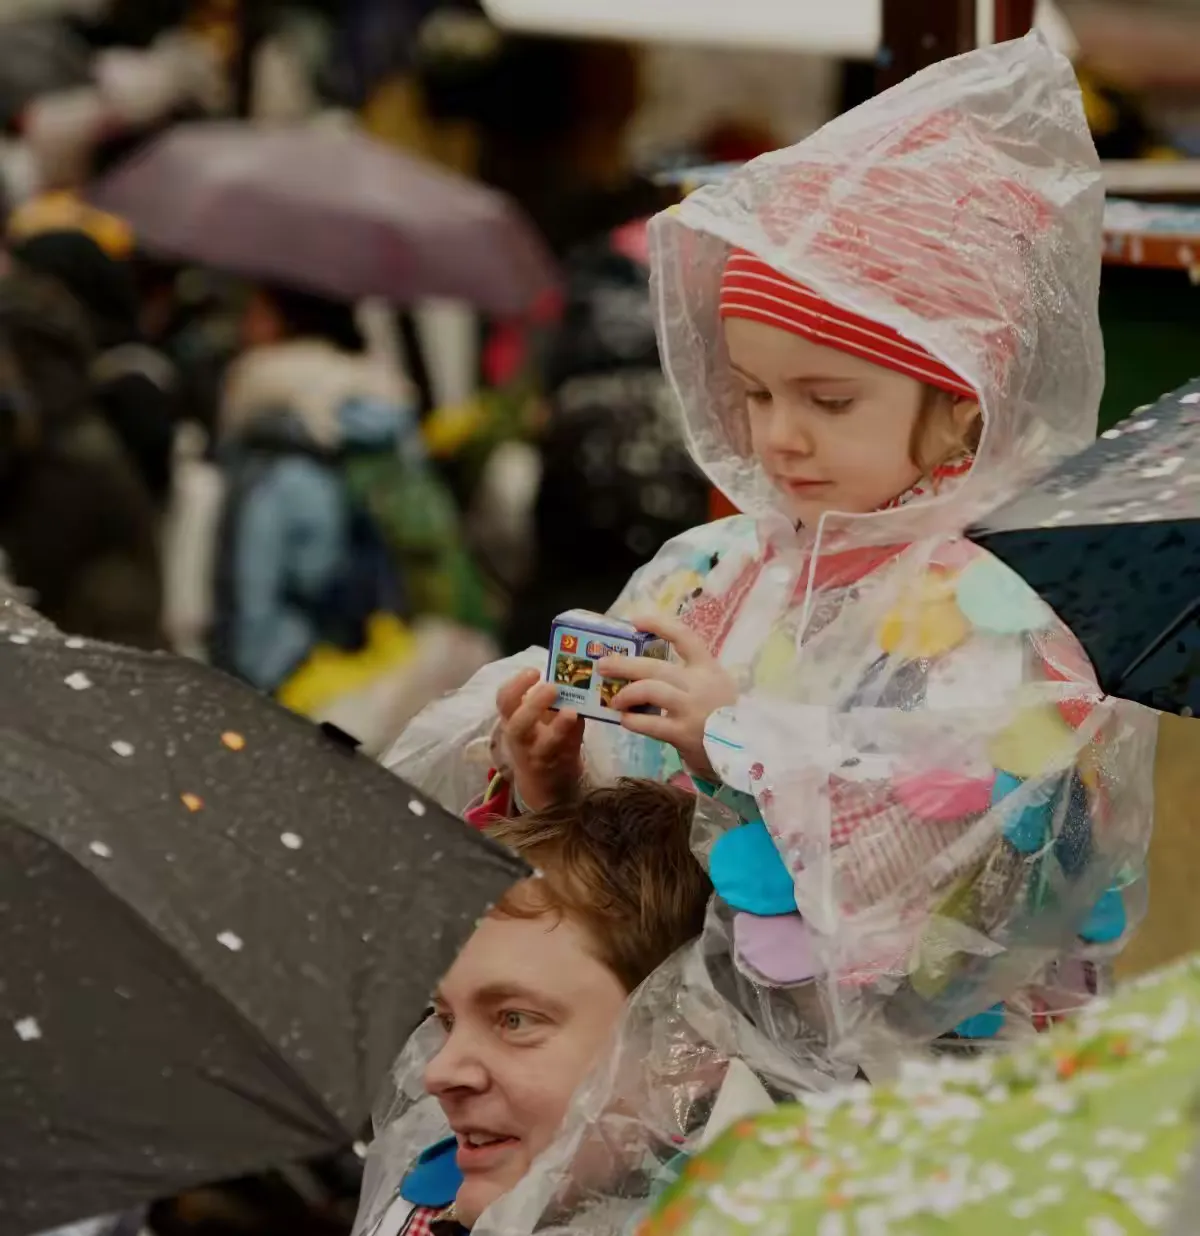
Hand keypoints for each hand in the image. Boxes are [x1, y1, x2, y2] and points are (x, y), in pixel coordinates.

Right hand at [496, 669, 584, 811]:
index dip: (516, 685)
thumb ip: (553, 701)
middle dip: (533, 704)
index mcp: (513, 720)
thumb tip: (573, 676)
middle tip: (552, 688)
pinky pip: (564, 753)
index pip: (504, 701)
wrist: (547, 783)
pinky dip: (573, 738)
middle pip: (517, 723)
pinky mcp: (556, 768)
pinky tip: (580, 724)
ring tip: (571, 711)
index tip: (534, 672)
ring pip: (541, 745)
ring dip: (557, 727)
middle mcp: (521, 739)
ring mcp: (537, 756)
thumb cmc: (544, 740)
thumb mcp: (543, 719)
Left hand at [598, 613, 736, 780]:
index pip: (684, 636)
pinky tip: (625, 721)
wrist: (745, 751)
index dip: (659, 625)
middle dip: (625, 664)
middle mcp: (700, 684)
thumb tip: (644, 670)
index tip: (635, 621)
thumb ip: (688, 676)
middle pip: (656, 666)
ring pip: (651, 690)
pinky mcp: (683, 734)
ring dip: (626, 693)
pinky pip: (651, 724)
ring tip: (614, 700)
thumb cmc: (722, 716)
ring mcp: (692, 709)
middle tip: (603, 664)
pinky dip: (633, 721)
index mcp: (708, 668)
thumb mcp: (714, 687)